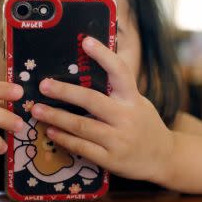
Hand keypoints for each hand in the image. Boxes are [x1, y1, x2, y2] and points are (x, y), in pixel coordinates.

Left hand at [30, 36, 173, 183]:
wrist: (164, 158)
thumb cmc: (144, 125)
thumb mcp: (138, 103)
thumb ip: (117, 92)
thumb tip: (84, 73)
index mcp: (133, 99)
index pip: (120, 71)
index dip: (103, 55)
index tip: (85, 41)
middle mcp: (126, 117)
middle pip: (91, 100)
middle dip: (64, 92)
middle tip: (43, 85)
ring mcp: (118, 140)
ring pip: (81, 126)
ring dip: (56, 117)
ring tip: (36, 110)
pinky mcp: (111, 159)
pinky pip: (82, 148)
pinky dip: (64, 138)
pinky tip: (51, 131)